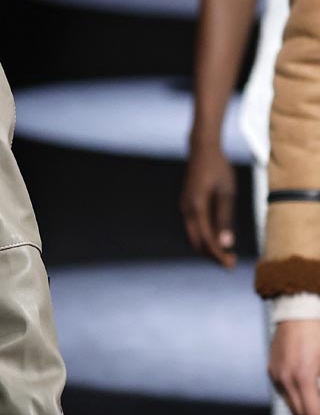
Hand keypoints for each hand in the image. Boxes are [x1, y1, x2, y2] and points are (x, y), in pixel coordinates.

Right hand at [180, 143, 236, 267]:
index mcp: (196, 208)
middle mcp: (186, 210)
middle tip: (230, 263)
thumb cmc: (218, 168)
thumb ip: (225, 219)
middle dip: (213, 255)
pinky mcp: (187, 205)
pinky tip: (218, 238)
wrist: (202, 149)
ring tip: (226, 253)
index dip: (218, 255)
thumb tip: (226, 243)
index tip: (231, 265)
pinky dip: (205, 236)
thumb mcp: (227, 192)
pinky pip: (194, 227)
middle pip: (197, 243)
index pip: (207, 240)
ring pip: (194, 236)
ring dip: (208, 247)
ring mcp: (184, 208)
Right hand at [269, 320, 319, 414]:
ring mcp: (276, 375)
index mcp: (303, 376)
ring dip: (304, 407)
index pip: (311, 413)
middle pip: (299, 414)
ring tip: (316, 400)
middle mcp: (285, 379)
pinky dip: (295, 396)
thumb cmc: (318, 333)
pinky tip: (305, 387)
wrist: (298, 313)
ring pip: (290, 404)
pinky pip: (283, 392)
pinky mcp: (272, 370)